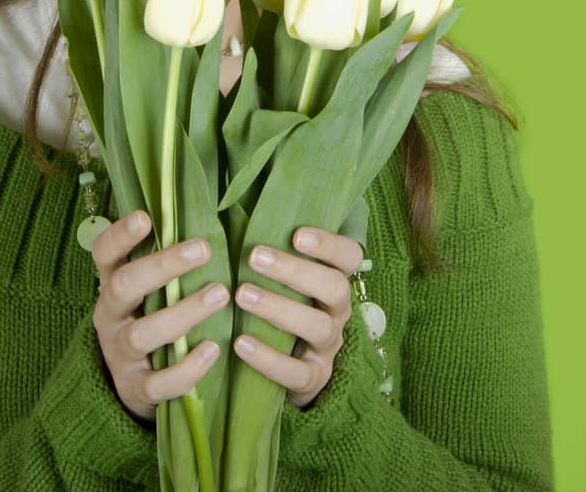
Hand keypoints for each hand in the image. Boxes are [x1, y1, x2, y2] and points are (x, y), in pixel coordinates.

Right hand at [91, 209, 227, 425]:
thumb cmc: (152, 321)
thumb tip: (206, 217)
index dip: (119, 235)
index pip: (104, 254)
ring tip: (220, 294)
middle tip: (203, 248)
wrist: (134, 385)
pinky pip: (158, 383)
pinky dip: (187, 368)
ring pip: (142, 334)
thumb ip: (167, 265)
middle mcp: (110, 317)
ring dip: (183, 313)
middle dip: (162, 266)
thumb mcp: (149, 293)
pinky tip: (213, 349)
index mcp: (112, 287)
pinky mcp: (137, 389)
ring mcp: (121, 355)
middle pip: (124, 286)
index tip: (145, 217)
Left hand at [234, 226, 364, 409]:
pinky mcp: (312, 379)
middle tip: (255, 256)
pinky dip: (268, 358)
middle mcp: (338, 312)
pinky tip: (240, 343)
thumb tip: (235, 207)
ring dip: (279, 308)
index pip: (350, 257)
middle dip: (295, 270)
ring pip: (317, 326)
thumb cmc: (283, 308)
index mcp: (334, 281)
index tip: (297, 233)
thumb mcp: (285, 282)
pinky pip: (296, 372)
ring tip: (242, 295)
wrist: (292, 372)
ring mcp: (327, 347)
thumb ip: (272, 251)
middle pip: (334, 287)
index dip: (329, 244)